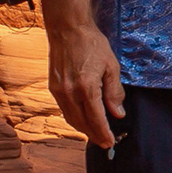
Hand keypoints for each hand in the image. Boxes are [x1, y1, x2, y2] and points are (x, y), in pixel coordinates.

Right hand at [50, 15, 126, 145]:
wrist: (67, 29)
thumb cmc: (91, 44)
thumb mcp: (111, 66)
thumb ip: (115, 92)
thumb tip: (118, 113)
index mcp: (86, 87)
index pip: (96, 119)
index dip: (104, 133)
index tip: (110, 143)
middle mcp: (70, 92)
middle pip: (82, 123)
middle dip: (94, 135)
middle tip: (105, 143)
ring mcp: (59, 91)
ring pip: (71, 119)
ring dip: (83, 130)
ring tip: (95, 135)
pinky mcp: (53, 88)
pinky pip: (64, 110)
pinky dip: (74, 119)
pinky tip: (82, 120)